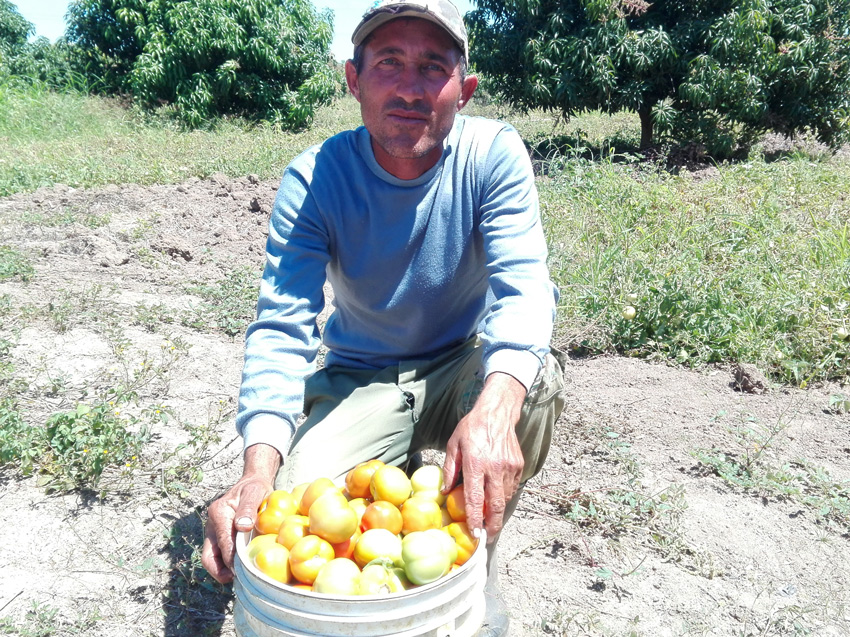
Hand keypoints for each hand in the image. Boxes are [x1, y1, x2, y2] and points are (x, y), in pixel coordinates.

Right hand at [201, 444, 280, 582]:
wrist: (252, 483)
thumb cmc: (255, 488)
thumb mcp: (255, 493)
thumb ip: (248, 509)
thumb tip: (242, 526)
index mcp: (219, 513)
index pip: (223, 542)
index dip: (231, 559)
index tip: (242, 570)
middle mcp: (212, 524)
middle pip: (209, 555)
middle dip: (219, 571)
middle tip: (235, 579)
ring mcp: (213, 531)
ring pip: (211, 557)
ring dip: (221, 570)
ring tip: (236, 578)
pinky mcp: (218, 536)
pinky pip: (218, 554)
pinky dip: (225, 564)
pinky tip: (238, 570)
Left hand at [442, 372, 526, 541]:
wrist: (497, 412)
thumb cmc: (471, 428)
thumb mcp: (453, 445)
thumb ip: (450, 470)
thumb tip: (445, 492)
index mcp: (476, 463)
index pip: (476, 498)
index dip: (476, 519)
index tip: (475, 533)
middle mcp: (495, 467)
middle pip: (496, 505)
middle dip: (493, 525)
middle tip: (488, 537)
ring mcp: (509, 467)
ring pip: (505, 498)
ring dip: (498, 511)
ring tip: (491, 520)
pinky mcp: (518, 465)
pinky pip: (511, 487)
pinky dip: (504, 496)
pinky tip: (496, 498)